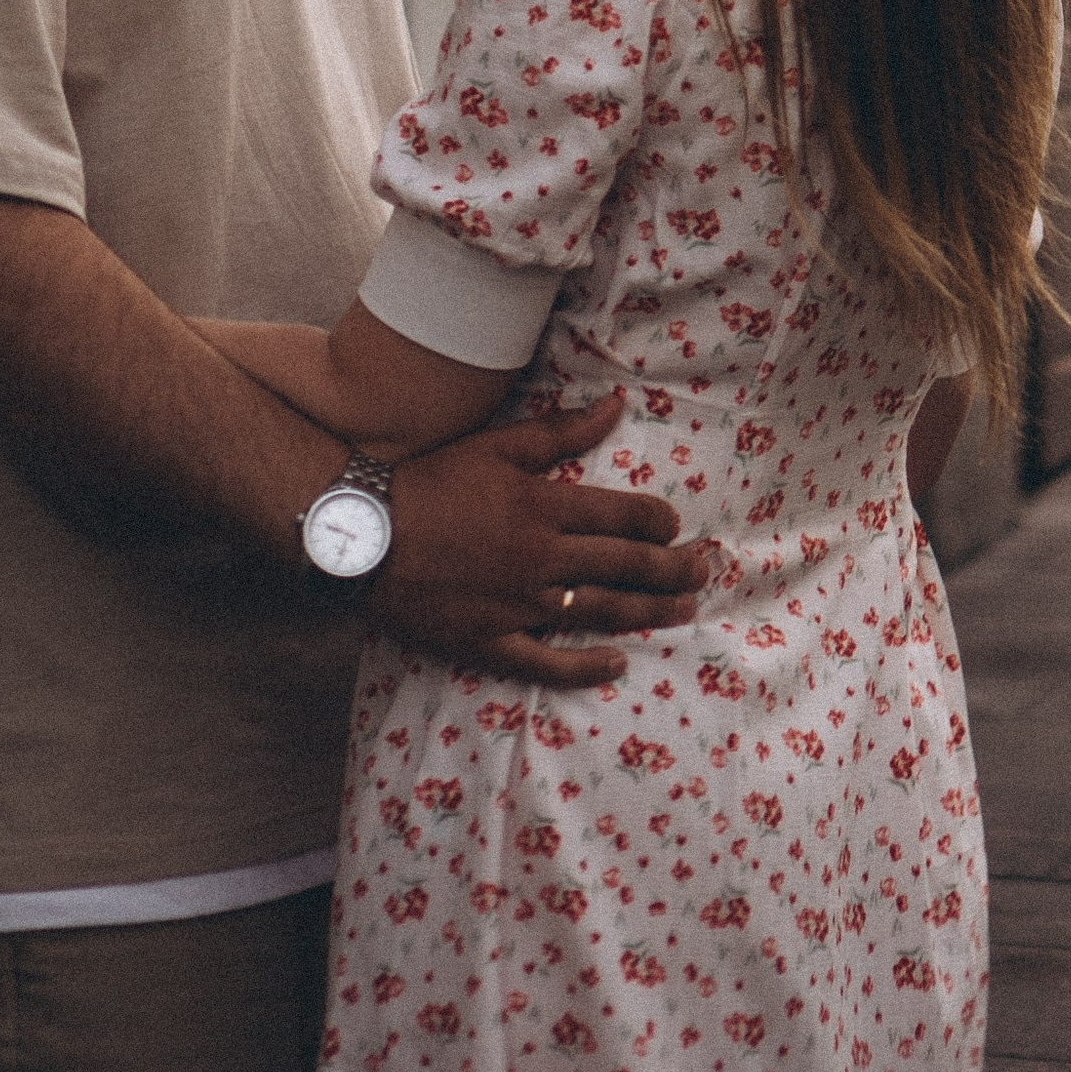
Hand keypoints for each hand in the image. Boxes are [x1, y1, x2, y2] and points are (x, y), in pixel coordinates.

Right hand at [364, 396, 718, 686]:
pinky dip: (586, 666)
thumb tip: (615, 405)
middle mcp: (541, 559)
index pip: (624, 517)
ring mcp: (519, 606)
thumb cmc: (431, 481)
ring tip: (684, 610)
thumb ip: (561, 431)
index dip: (659, 522)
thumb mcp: (497, 445)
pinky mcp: (491, 643)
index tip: (677, 525)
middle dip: (673, 568)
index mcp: (544, 507)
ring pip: (601, 611)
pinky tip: (617, 663)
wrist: (364, 534)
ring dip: (649, 611)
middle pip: (625, 566)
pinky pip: (549, 663)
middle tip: (705, 569)